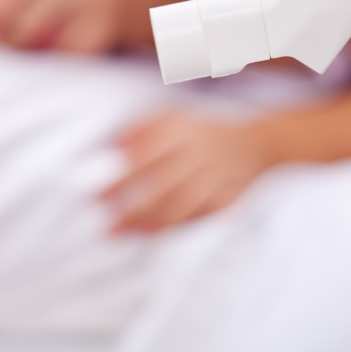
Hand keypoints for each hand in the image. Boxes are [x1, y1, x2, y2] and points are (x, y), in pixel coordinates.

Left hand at [102, 113, 269, 232]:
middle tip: (106, 223)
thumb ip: (138, 127)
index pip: (146, 156)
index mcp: (182, 130)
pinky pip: (197, 217)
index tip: (97, 195)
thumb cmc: (200, 132)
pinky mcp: (226, 199)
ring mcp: (215, 178)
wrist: (253, 145)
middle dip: (131, 208)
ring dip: (148, 222)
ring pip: (180, 205)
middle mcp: (199, 154)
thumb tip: (107, 145)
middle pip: (162, 185)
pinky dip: (172, 228)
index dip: (120, 178)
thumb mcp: (171, 117)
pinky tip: (149, 234)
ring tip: (121, 233)